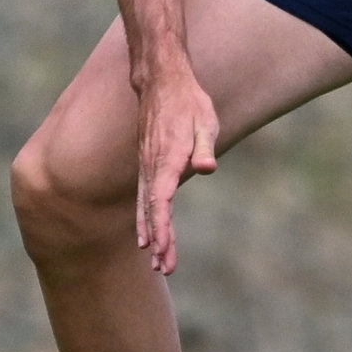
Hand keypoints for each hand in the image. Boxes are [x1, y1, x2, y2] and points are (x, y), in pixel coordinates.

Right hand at [132, 57, 219, 274]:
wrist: (162, 83)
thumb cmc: (189, 103)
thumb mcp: (205, 119)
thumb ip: (204, 145)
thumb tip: (207, 167)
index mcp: (166, 158)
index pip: (161, 199)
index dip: (162, 225)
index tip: (163, 248)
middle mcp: (152, 167)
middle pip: (152, 210)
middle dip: (159, 240)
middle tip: (164, 268)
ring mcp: (147, 168)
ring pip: (146, 208)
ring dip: (152, 235)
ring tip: (157, 264)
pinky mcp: (148, 167)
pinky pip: (145, 199)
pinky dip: (145, 220)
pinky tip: (146, 238)